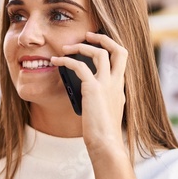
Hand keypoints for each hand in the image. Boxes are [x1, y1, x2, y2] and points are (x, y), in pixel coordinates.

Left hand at [50, 31, 127, 154]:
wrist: (106, 144)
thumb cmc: (104, 134)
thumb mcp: (106, 113)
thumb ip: (102, 100)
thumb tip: (88, 95)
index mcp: (121, 88)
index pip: (122, 60)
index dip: (111, 49)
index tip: (97, 46)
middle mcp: (117, 83)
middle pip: (119, 50)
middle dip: (104, 39)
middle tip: (88, 35)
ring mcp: (107, 84)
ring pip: (99, 53)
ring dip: (81, 46)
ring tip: (65, 48)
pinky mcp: (93, 89)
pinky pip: (80, 66)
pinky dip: (67, 61)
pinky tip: (55, 62)